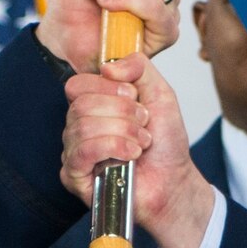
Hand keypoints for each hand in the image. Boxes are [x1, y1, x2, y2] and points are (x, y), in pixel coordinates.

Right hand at [61, 54, 216, 247]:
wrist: (173, 181)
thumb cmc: (165, 143)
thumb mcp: (160, 93)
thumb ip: (139, 67)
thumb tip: (107, 66)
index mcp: (93, 105)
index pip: (78, 85)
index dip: (109, 88)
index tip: (134, 98)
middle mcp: (78, 127)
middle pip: (82, 105)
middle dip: (123, 113)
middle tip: (143, 125)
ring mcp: (73, 151)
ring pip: (83, 127)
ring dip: (123, 132)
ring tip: (141, 143)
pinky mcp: (74, 176)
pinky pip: (83, 151)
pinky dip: (113, 148)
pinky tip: (130, 155)